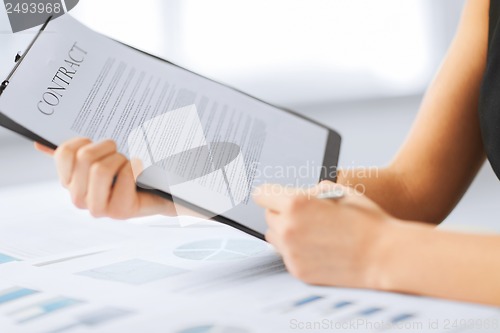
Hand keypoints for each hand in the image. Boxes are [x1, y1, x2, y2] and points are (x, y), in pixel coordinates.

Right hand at [35, 138, 174, 218]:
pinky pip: (125, 175)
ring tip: (128, 165)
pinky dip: (136, 167)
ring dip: (120, 159)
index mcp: (70, 182)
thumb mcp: (100, 159)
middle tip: (119, 154)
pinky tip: (139, 175)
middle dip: (107, 147)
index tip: (98, 145)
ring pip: (101, 169)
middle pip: (84, 158)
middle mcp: (79, 198)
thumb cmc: (128, 172)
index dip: (83, 141)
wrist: (158, 192)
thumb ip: (73, 153)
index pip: (63, 153)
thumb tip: (39, 144)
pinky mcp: (119, 211)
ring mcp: (98, 208)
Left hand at [252, 181, 396, 288]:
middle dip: (281, 212)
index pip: (262, 194)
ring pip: (274, 236)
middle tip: (302, 214)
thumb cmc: (366, 221)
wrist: (384, 256)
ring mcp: (291, 253)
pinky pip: (286, 255)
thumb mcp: (339, 191)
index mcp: (296, 204)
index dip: (269, 193)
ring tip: (309, 231)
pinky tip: (317, 247)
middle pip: (268, 216)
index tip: (272, 195)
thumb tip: (299, 194)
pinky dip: (296, 250)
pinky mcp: (297, 270)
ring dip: (285, 231)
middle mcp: (288, 228)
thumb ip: (311, 191)